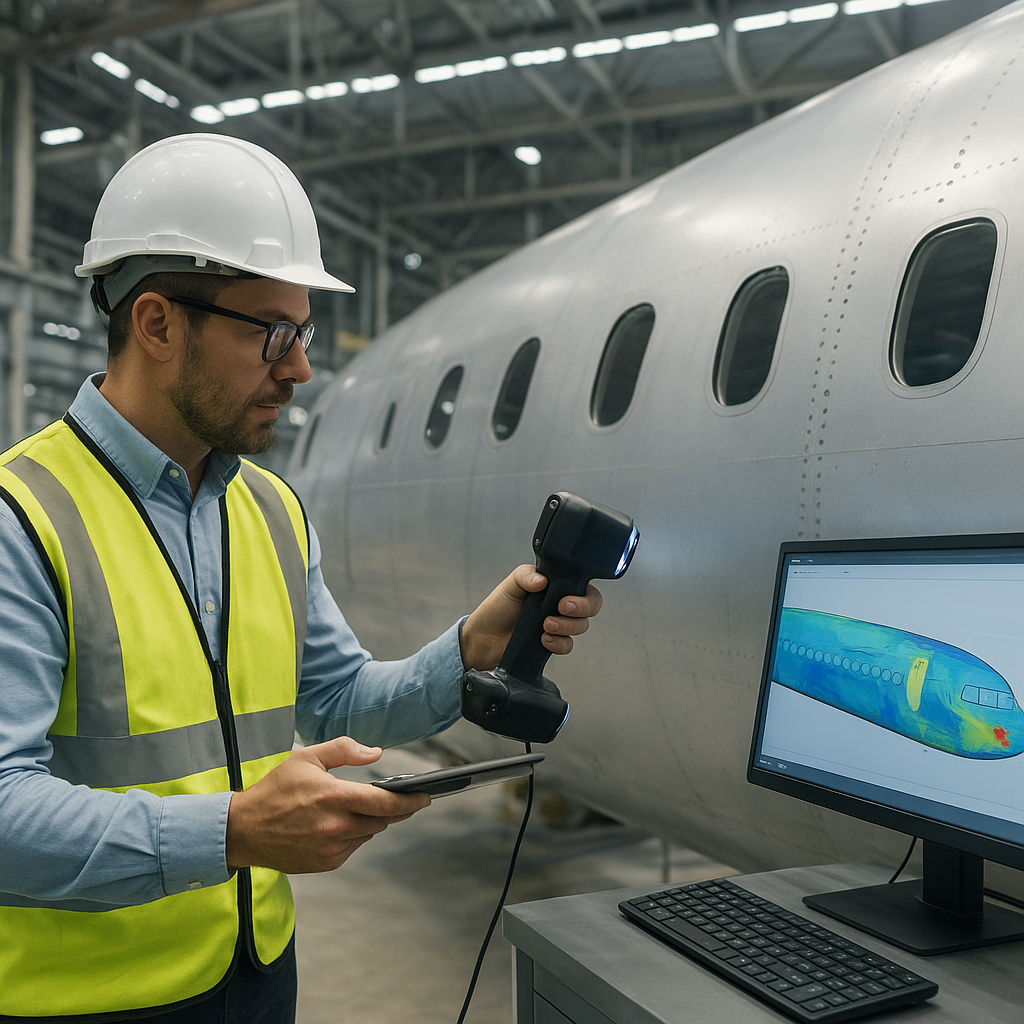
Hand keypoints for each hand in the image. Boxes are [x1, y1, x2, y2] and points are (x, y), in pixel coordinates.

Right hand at [225, 736, 429, 873]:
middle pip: (382, 820)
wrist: (244, 830)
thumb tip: (376, 753)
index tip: (426, 797)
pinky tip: (339, 824)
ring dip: (371, 822)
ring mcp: (331, 849)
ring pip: (369, 834)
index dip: (411, 801)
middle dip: (394, 810)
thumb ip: (344, 750)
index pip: (385, 803)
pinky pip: (352, 847)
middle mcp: (336, 827)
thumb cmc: (275, 790)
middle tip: (401, 799)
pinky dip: (353, 835)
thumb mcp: (307, 758)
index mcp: (334, 798)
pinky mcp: (326, 863)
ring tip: (359, 807)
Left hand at [459, 563, 603, 671]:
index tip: (565, 598)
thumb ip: (526, 575)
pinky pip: (568, 645)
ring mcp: (558, 625)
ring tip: (545, 626)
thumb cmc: (497, 609)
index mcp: (554, 586)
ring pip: (581, 626)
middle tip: (561, 609)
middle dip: (580, 609)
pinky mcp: (552, 644)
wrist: (483, 639)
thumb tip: (542, 580)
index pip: (583, 586)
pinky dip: (559, 643)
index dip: (583, 593)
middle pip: (590, 606)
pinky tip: (544, 640)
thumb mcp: (510, 584)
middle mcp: (559, 605)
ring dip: (566, 627)